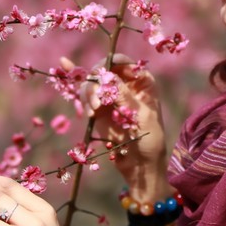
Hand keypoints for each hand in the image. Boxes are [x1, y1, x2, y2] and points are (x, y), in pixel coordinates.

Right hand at [62, 54, 170, 200]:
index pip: (122, 62)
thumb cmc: (150, 138)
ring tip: (93, 112)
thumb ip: (124, 96)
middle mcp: (124, 84)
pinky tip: (76, 88)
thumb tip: (107, 77)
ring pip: (91, 84)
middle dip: (95, 82)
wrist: (140, 163)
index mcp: (141, 81)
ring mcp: (110, 95)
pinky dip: (81, 95)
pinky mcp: (99, 108)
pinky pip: (85, 95)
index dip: (109, 64)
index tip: (99, 74)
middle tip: (96, 102)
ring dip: (88, 94)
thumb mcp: (141, 116)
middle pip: (102, 70)